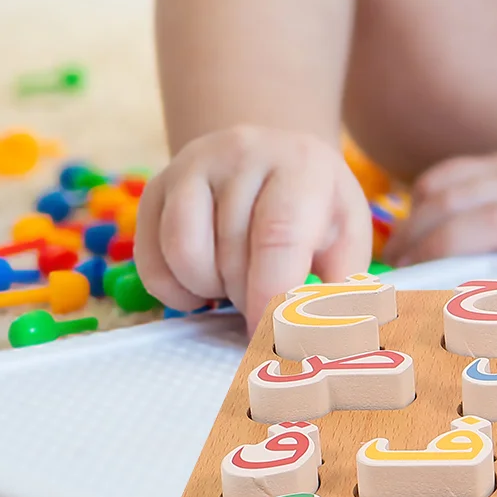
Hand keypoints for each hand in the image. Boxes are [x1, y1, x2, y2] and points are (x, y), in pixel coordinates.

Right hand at [134, 126, 371, 329]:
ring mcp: (192, 167)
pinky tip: (204, 282)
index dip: (272, 295)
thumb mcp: (346, 236)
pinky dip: (175, 290)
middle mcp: (243, 154)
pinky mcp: (155, 187)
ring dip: (209, 290)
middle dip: (246, 297)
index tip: (271, 334)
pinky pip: (150, 260)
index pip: (279, 235)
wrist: (270, 157)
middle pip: (231, 252)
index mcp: (302, 165)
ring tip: (236, 284)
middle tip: (264, 303)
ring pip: (184, 255)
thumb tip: (322, 342)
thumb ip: (341, 287)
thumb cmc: (315, 207)